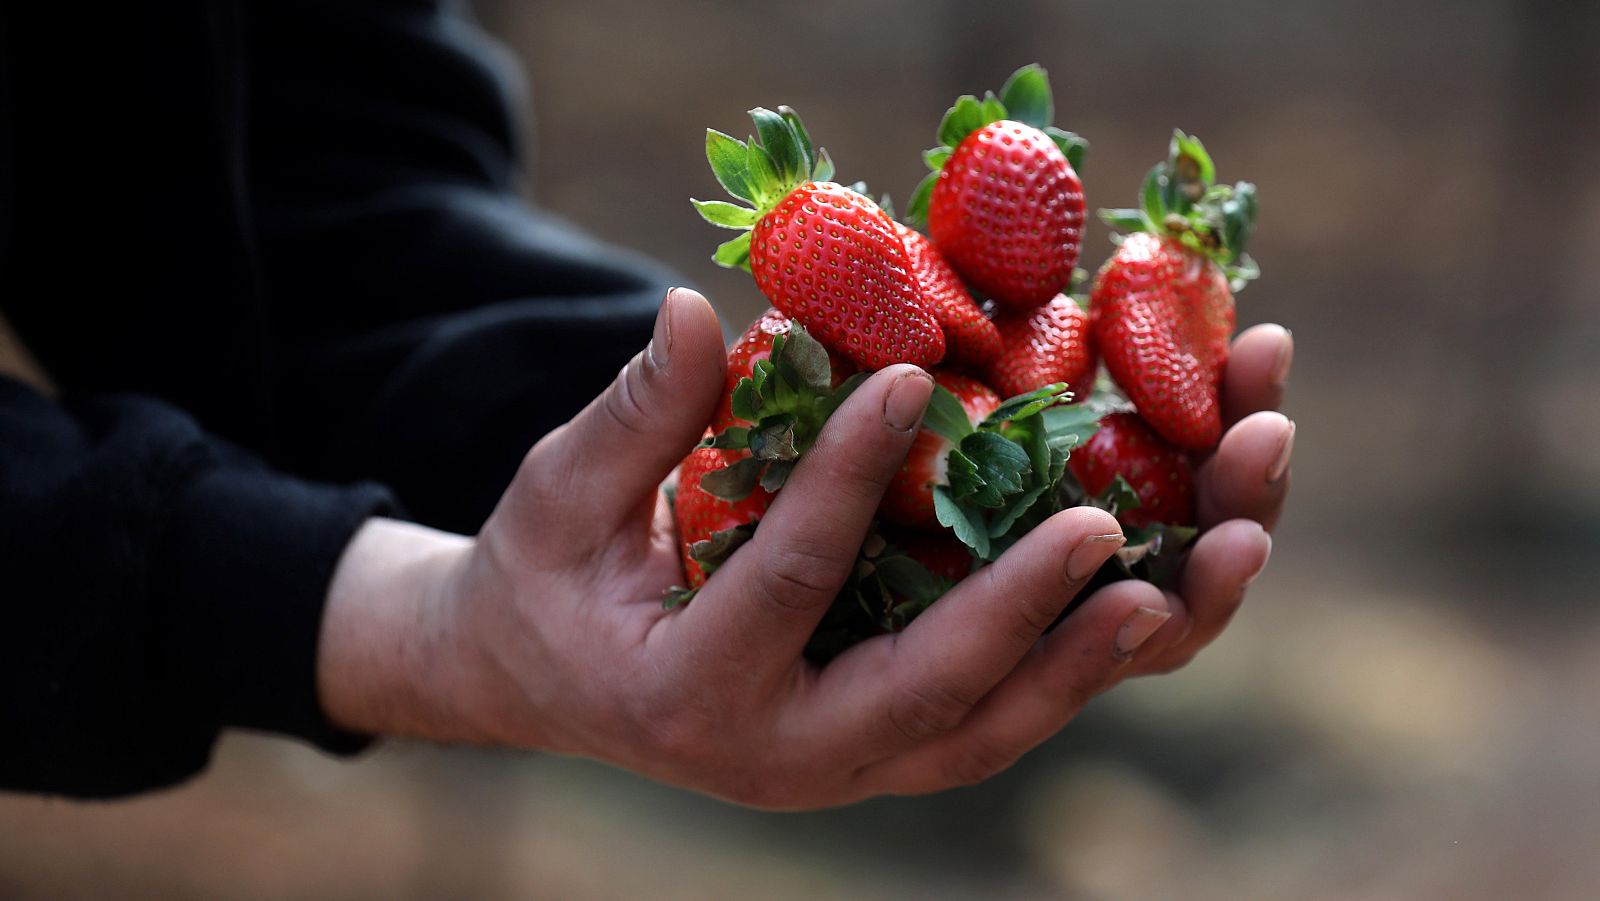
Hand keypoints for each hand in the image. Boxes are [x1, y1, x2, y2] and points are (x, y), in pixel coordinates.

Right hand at [316, 289, 1287, 807]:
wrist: (552, 682)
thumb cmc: (550, 581)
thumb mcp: (558, 496)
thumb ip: (633, 417)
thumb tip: (695, 309)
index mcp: (689, 694)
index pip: (787, 580)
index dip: (842, 476)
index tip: (908, 371)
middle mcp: (786, 757)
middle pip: (931, 697)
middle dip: (1024, 610)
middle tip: (1108, 524)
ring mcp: (852, 766)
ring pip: (995, 728)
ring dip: (1098, 654)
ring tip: (1196, 568)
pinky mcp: (896, 746)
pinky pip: (1005, 712)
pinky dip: (1084, 658)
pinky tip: (1158, 581)